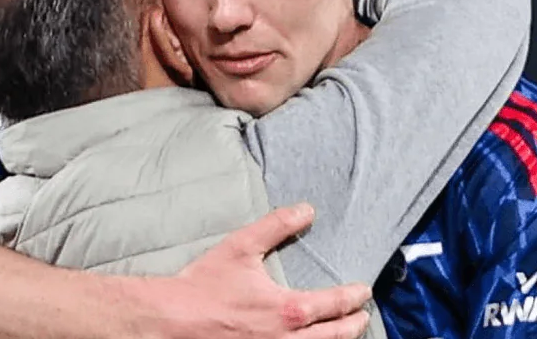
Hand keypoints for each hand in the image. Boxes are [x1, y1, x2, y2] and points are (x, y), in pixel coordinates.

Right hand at [166, 203, 371, 338]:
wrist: (173, 321)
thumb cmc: (205, 285)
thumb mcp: (242, 246)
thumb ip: (277, 225)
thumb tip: (307, 209)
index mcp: (288, 310)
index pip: (333, 305)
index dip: (353, 297)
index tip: (363, 291)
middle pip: (335, 337)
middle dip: (353, 325)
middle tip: (363, 315)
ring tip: (345, 333)